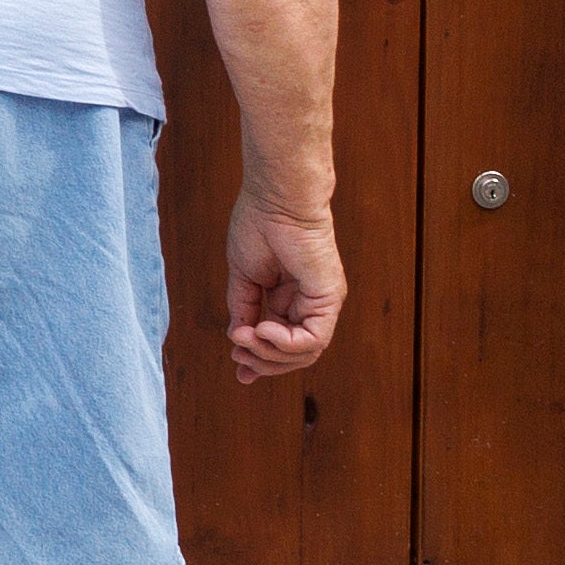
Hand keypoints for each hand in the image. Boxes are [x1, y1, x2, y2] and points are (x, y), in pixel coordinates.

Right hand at [223, 199, 343, 381]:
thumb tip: (239, 340)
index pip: (282, 342)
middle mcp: (310, 304)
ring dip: (270, 354)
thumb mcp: (245, 277)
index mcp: (291, 298)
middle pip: (295, 354)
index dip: (260, 358)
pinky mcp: (327, 298)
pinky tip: (262, 330)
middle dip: (264, 361)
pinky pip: (313, 339)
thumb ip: (244, 309)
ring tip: (247, 338)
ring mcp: (321, 303)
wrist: (274, 199)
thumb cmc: (259, 226)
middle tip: (237, 357)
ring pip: (306, 353)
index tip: (236, 365)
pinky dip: (286, 343)